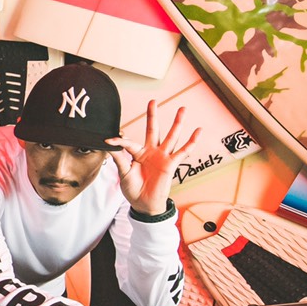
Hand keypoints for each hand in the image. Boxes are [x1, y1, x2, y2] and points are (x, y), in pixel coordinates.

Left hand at [109, 100, 199, 216]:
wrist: (143, 204)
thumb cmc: (133, 189)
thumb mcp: (123, 173)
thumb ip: (119, 159)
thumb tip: (109, 146)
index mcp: (138, 153)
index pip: (128, 142)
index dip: (118, 141)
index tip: (108, 140)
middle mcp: (151, 151)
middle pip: (153, 129)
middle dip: (153, 115)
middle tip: (153, 101)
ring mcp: (162, 156)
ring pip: (171, 136)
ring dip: (177, 123)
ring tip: (182, 109)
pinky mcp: (171, 164)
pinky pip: (183, 151)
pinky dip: (191, 142)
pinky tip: (198, 131)